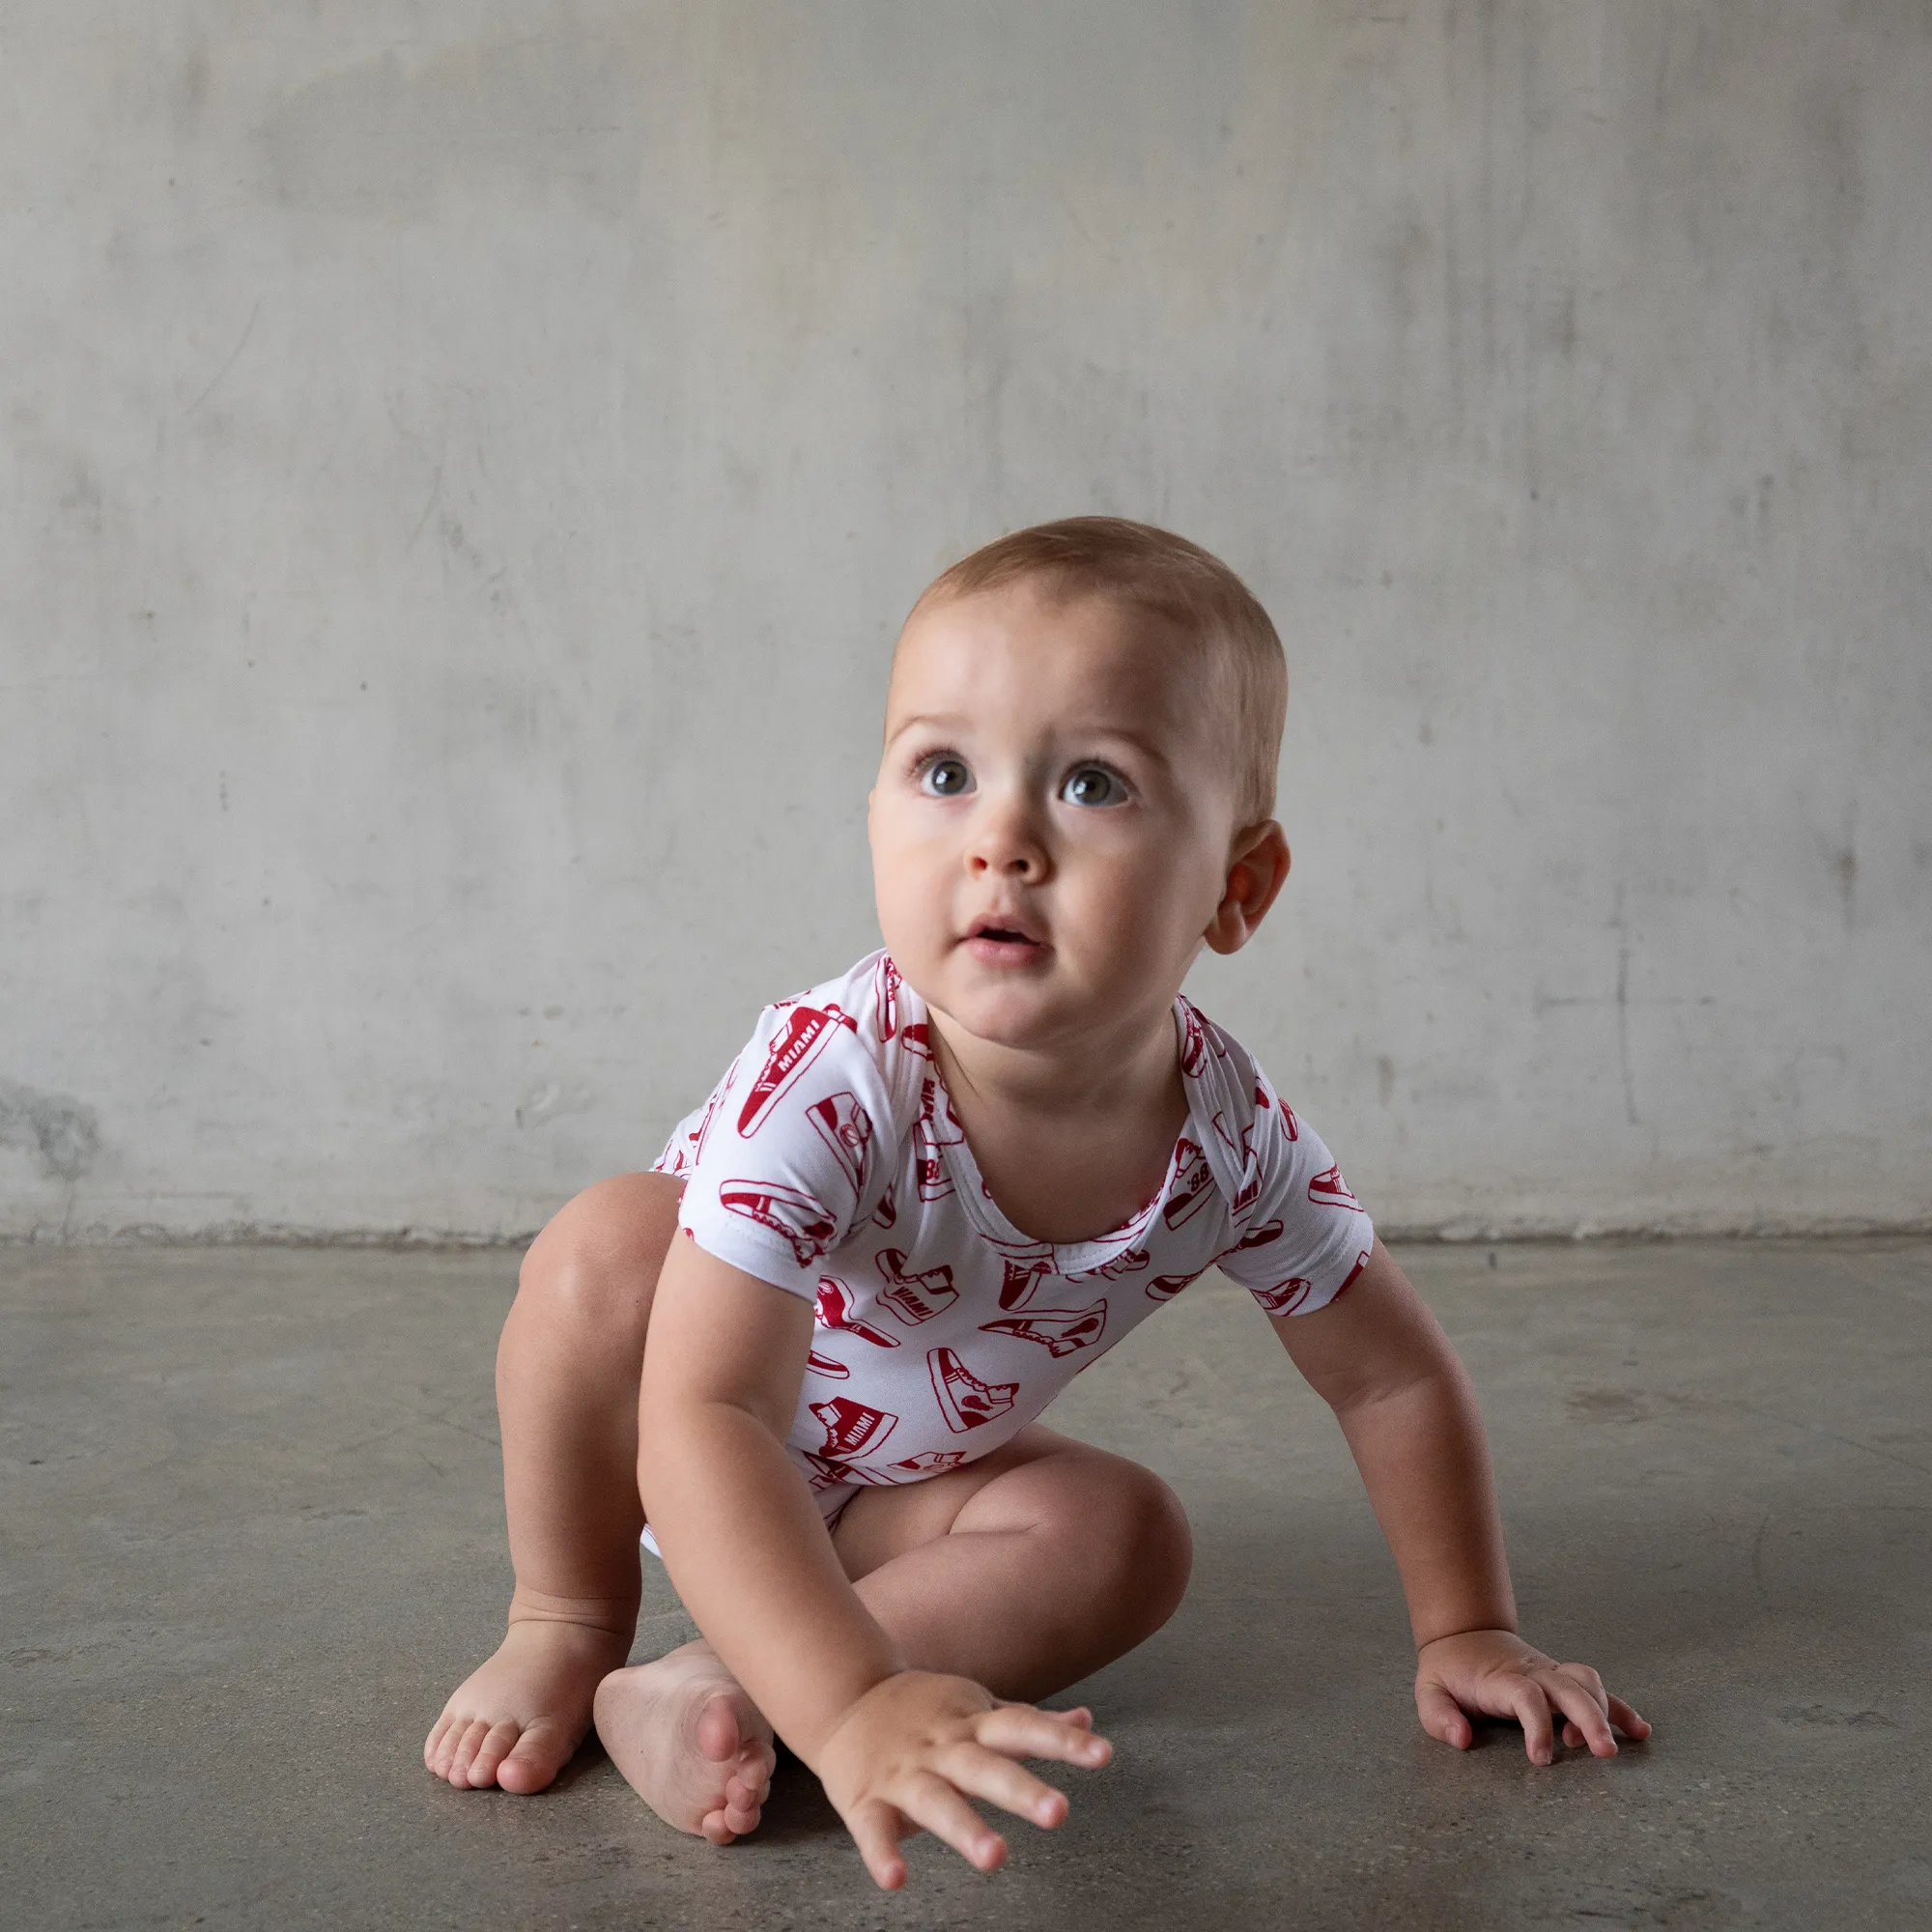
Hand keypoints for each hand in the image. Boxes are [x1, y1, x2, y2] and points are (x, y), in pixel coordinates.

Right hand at [810, 1669, 1111, 1889]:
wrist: (843, 1695)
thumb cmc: (921, 1709)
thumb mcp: (976, 1706)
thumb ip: (1027, 1719)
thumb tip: (1087, 1720)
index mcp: (971, 1723)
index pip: (1023, 1727)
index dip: (1063, 1741)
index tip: (1103, 1755)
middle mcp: (942, 1747)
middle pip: (985, 1767)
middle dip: (1021, 1789)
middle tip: (1059, 1813)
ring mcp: (904, 1774)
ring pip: (936, 1801)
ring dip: (964, 1828)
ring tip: (996, 1858)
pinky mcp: (867, 1800)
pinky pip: (874, 1830)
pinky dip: (883, 1853)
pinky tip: (896, 1880)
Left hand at [1415, 1629, 1650, 1763]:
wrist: (1463, 1633)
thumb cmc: (1448, 1670)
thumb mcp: (1429, 1691)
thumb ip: (1440, 1716)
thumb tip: (1462, 1738)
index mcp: (1500, 1678)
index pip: (1526, 1696)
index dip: (1538, 1726)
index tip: (1541, 1759)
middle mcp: (1531, 1672)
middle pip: (1569, 1688)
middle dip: (1590, 1719)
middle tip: (1603, 1754)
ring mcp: (1550, 1673)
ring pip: (1587, 1683)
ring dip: (1606, 1712)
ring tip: (1611, 1748)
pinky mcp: (1561, 1679)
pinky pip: (1596, 1689)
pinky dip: (1620, 1708)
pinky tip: (1640, 1731)